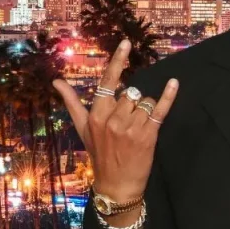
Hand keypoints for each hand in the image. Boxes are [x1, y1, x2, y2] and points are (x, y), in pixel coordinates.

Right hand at [53, 40, 178, 207]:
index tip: (126, 42)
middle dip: (133, 103)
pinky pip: (160, 110)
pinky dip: (168, 96)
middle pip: (131, 93)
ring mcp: (130, 128)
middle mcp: (112, 119)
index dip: (117, 61)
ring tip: (138, 128)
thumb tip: (56, 82)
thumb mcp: (83, 130)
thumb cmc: (100, 155)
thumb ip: (72, 103)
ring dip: (145, 110)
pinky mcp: (148, 135)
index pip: (108, 82)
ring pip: (145, 102)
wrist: (115, 185)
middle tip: (129, 123)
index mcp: (96, 115)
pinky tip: (174, 84)